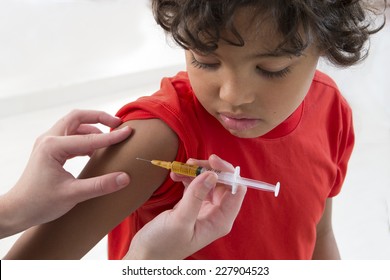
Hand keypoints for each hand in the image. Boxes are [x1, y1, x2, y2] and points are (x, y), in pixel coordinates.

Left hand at [1, 110, 131, 237]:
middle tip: (117, 123)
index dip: (111, 136)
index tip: (128, 132)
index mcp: (53, 146)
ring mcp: (48, 143)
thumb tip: (124, 178)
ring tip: (110, 135)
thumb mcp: (73, 195)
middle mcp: (49, 139)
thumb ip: (100, 185)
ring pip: (73, 125)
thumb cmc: (40, 203)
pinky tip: (96, 150)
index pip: (89, 138)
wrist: (18, 210)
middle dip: (99, 117)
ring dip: (92, 126)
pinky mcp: (50, 150)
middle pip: (77, 117)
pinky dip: (86, 138)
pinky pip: (71, 136)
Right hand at [124, 154, 246, 258]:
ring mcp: (204, 209)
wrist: (145, 255)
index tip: (211, 160)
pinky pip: (195, 185)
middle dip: (208, 169)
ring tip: (178, 169)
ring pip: (207, 182)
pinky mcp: (192, 206)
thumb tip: (212, 174)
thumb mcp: (180, 220)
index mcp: (220, 221)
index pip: (236, 190)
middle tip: (190, 162)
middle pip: (222, 183)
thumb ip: (196, 197)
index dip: (227, 173)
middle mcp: (216, 214)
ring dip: (195, 172)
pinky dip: (186, 178)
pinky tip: (175, 175)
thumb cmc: (163, 244)